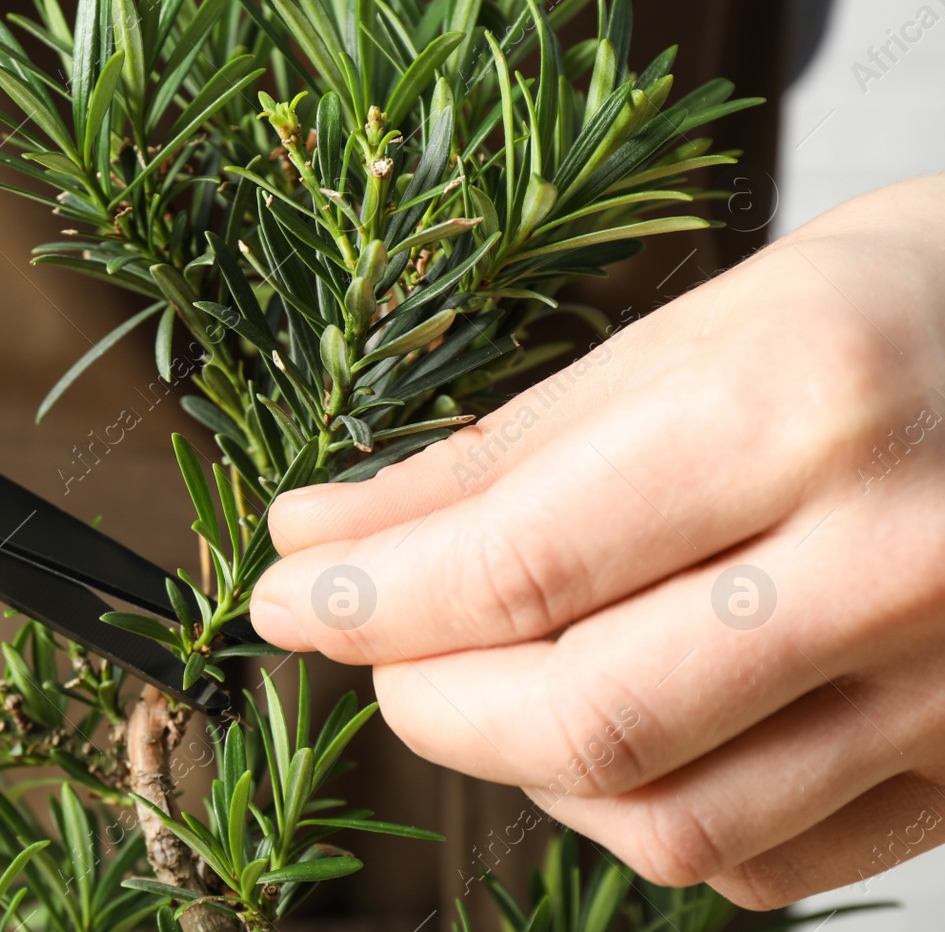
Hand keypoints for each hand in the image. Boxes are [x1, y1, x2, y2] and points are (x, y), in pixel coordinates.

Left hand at [251, 174, 944, 907]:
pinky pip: (768, 859)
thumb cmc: (913, 304)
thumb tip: (326, 529)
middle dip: (423, 698)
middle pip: (584, 718)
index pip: (518, 560)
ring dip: (525, 767)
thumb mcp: (707, 326)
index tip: (281, 594)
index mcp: (801, 406)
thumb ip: (510, 450)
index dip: (365, 597)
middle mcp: (891, 561)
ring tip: (485, 681)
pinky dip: (647, 811)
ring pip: (671, 821)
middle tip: (364, 641)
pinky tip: (618, 729)